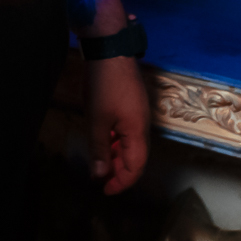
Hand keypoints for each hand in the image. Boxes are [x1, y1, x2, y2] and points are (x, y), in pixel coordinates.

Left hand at [86, 56, 148, 194]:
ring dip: (117, 156)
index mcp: (137, 132)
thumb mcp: (97, 120)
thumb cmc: (104, 86)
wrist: (110, 49)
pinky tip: (104, 140)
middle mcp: (143, 125)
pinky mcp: (132, 103)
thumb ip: (100, 149)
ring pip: (131, 144)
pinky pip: (127, 131)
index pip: (136, 167)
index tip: (105, 190)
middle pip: (136, 157)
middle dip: (119, 171)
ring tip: (100, 163)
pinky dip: (117, 141)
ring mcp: (138, 113)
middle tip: (100, 179)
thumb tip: (100, 175)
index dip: (121, 182)